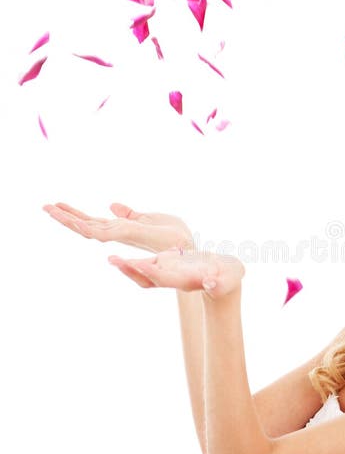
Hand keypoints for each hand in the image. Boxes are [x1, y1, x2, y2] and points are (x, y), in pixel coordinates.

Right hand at [42, 201, 194, 254]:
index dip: (75, 214)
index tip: (57, 205)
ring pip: (90, 229)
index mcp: (122, 228)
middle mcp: (119, 234)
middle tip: (44, 206)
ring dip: (71, 220)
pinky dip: (89, 227)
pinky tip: (77, 222)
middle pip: (87, 225)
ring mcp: (122, 236)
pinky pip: (105, 233)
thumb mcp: (150, 218)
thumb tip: (112, 205)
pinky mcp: (129, 237)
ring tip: (51, 210)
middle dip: (66, 217)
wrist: (190, 248)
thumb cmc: (175, 237)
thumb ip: (130, 214)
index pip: (93, 221)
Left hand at [107, 248, 244, 298]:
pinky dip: (134, 262)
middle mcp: (173, 280)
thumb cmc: (229, 280)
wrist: (226, 281)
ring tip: (112, 258)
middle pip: (148, 278)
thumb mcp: (227, 280)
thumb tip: (211, 283)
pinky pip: (147, 266)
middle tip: (113, 260)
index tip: (138, 263)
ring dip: (128, 267)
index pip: (166, 278)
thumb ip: (219, 282)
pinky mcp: (168, 268)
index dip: (152, 271)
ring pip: (144, 274)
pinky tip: (124, 254)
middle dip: (131, 270)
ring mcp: (169, 275)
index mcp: (187, 280)